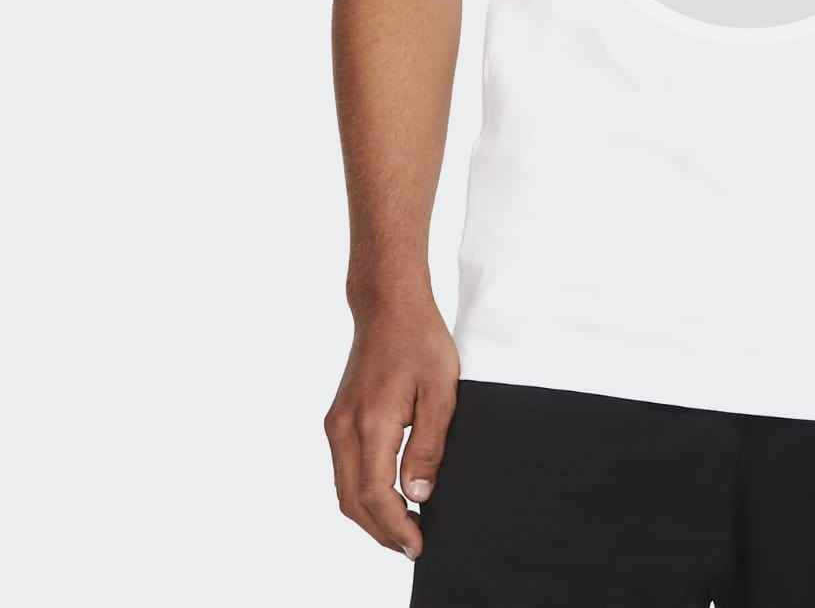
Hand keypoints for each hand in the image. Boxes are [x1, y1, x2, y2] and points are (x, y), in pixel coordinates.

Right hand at [324, 296, 459, 559]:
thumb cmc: (420, 340)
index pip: (377, 494)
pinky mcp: (338, 418)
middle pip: (353, 501)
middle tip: (411, 546)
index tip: (417, 545)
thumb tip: (419, 494)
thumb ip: (430, 444)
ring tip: (403, 529)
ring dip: (370, 515)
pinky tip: (389, 496)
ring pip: (344, 489)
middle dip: (381, 531)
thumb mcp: (441, 389)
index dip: (396, 527)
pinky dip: (362, 492)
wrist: (388, 306)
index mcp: (372, 422)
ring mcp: (336, 423)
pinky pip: (344, 469)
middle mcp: (344, 428)